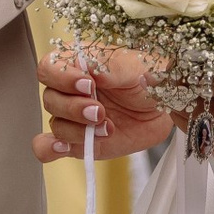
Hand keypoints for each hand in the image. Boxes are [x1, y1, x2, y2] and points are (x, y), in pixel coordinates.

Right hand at [35, 46, 169, 161]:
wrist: (165, 107)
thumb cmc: (149, 79)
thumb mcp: (136, 66)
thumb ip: (112, 67)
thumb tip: (92, 71)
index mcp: (78, 64)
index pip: (50, 67)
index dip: (62, 78)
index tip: (88, 85)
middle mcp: (70, 91)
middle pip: (50, 99)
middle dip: (74, 108)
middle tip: (100, 112)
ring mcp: (73, 118)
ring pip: (56, 125)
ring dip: (78, 131)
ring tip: (107, 129)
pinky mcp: (79, 141)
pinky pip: (48, 147)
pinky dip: (49, 149)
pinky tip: (64, 148)